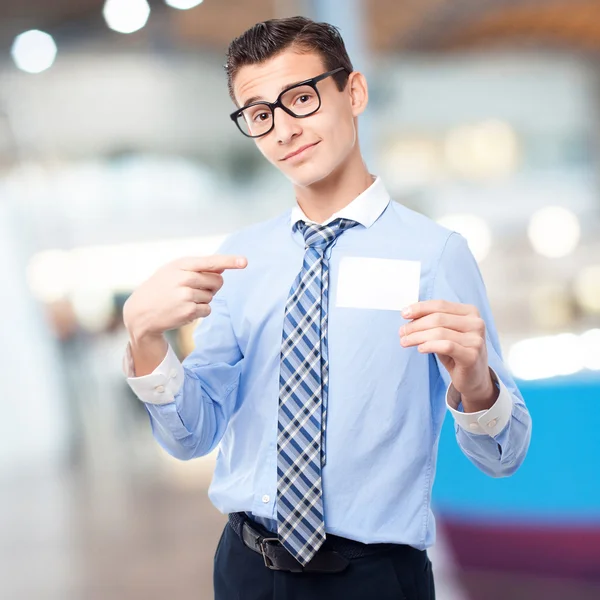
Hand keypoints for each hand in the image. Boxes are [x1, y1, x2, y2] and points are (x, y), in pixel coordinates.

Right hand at [123, 254, 246, 338]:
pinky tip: (183, 310)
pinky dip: (200, 311)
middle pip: (217, 281)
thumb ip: (197, 268)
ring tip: (183, 300)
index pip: (210, 261)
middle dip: (211, 287)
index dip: (229, 261)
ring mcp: (186, 295)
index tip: (244, 262)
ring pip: (212, 296)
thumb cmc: (161, 288)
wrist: (141, 312)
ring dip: (203, 300)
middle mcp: (184, 278)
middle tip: (193, 290)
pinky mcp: (189, 311)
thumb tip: (223, 269)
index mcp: (182, 264)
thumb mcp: (174, 271)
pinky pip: (208, 310)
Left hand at [399, 300, 496, 409]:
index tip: (404, 314)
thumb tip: (409, 314)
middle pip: (438, 318)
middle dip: (415, 325)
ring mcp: (476, 340)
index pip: (440, 305)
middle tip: (402, 332)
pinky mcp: (472, 355)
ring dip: (417, 337)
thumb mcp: (446, 333)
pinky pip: (446, 346)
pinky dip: (429, 346)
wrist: (474, 377)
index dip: (420, 308)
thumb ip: (432, 321)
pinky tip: (420, 349)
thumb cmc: (457, 353)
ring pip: (439, 333)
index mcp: (470, 312)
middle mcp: (476, 323)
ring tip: (405, 342)